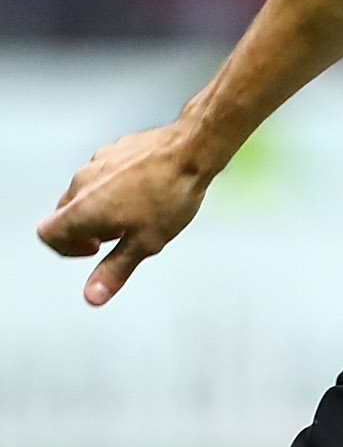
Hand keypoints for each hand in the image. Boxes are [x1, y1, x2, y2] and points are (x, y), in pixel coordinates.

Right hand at [36, 123, 220, 304]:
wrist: (192, 149)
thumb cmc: (169, 196)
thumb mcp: (145, 243)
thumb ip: (115, 271)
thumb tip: (92, 297)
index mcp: (81, 209)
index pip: (46, 234)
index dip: (66, 248)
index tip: (97, 248)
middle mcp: (81, 184)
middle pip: (65, 214)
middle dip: (87, 230)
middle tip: (122, 233)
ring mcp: (95, 163)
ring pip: (85, 193)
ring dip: (100, 209)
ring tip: (137, 213)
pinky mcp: (113, 150)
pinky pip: (103, 174)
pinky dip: (113, 188)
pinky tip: (145, 190)